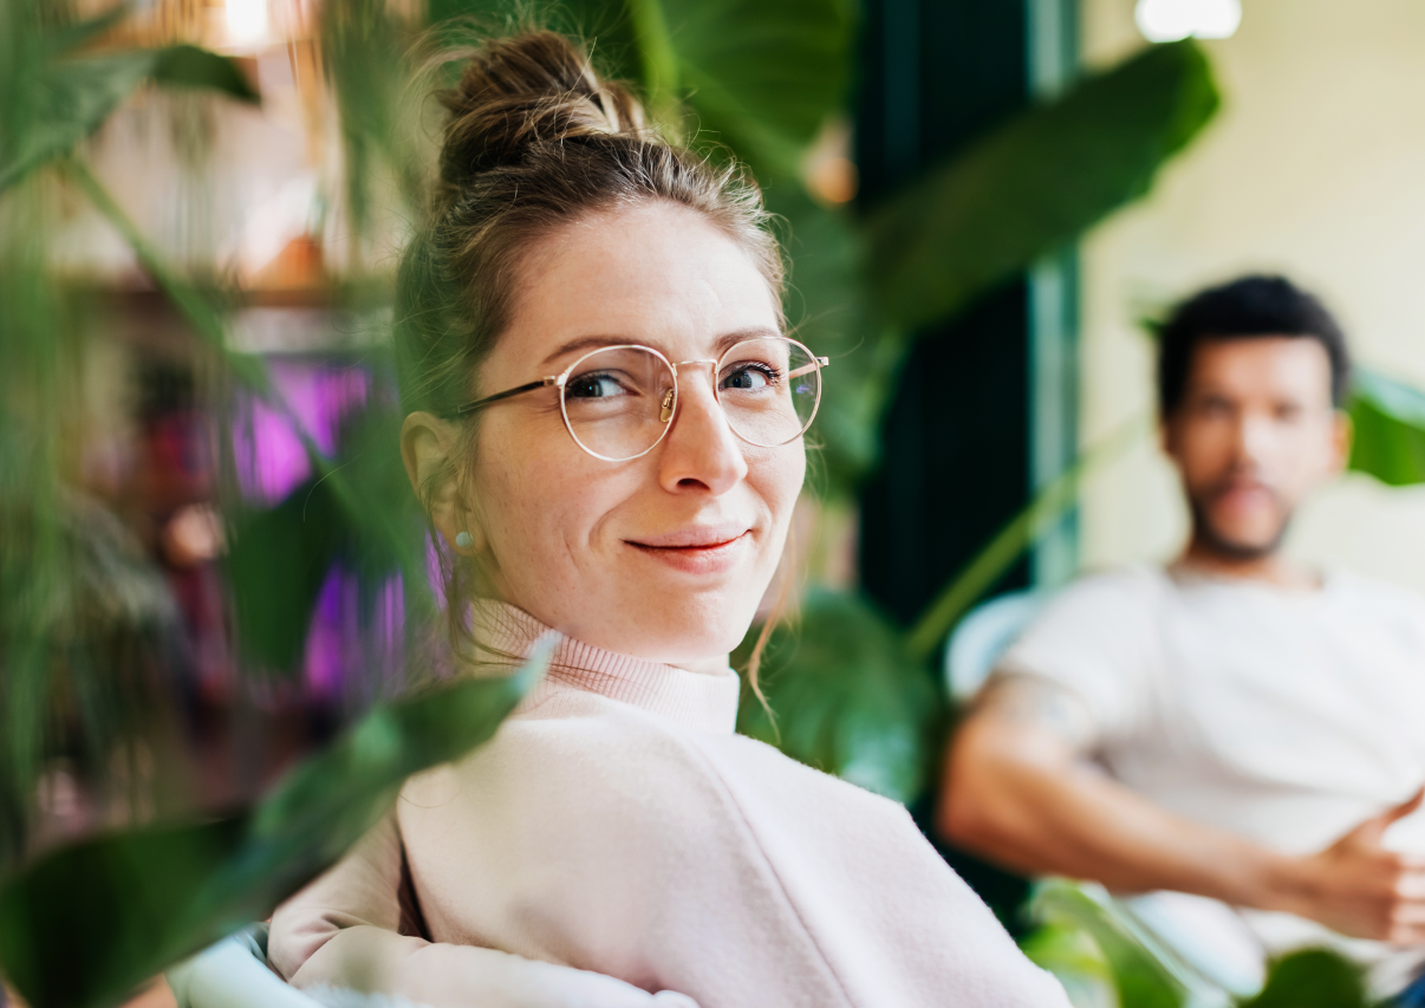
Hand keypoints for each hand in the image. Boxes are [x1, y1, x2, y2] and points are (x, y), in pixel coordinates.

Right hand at [1275, 788, 1424, 942]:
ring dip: (1423, 909)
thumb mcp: (1366, 827)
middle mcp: (1401, 890)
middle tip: (1411, 884)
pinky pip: (1422, 938)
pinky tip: (1409, 917)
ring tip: (1410, 899)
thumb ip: (1402, 808)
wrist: (1304, 887)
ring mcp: (1395, 915)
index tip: (1419, 872)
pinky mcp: (1388, 935)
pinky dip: (1419, 929)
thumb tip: (1422, 785)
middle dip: (1424, 888)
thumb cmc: (1335, 854)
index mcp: (1401, 862)